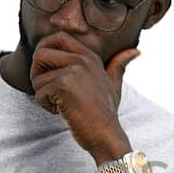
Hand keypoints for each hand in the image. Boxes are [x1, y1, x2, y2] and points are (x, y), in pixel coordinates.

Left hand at [29, 31, 138, 155]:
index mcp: (89, 56)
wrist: (106, 135)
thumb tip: (137, 51)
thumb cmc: (106, 113)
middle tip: (48, 89)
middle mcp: (81, 59)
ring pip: (37, 78)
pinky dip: (46, 106)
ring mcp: (72, 71)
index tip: (47, 69)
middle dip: (36, 72)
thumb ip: (118, 66)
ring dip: (43, 94)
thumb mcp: (114, 85)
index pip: (58, 37)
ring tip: (62, 104)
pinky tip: (63, 111)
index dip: (44, 50)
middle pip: (40, 53)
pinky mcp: (63, 86)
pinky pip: (39, 94)